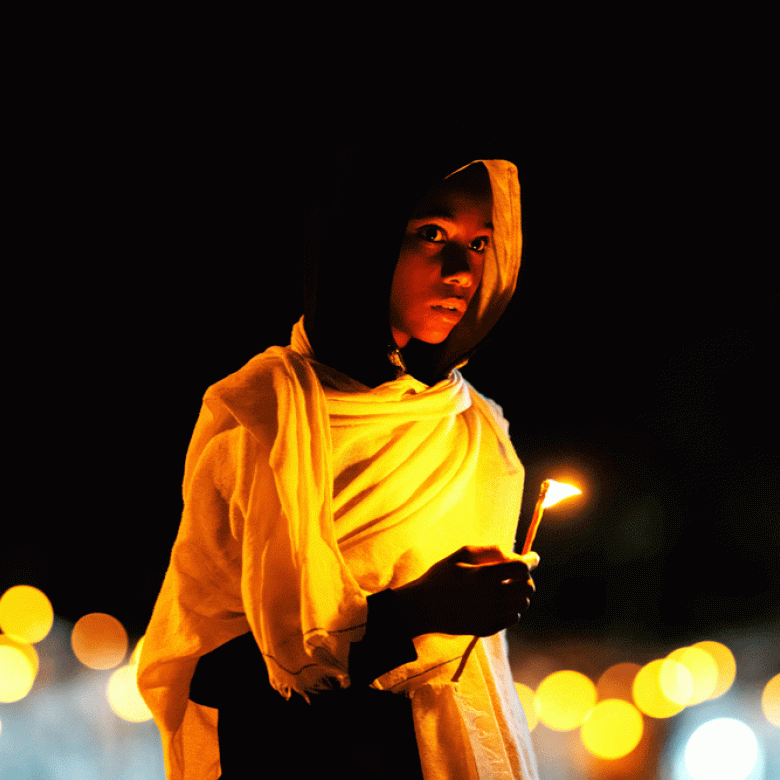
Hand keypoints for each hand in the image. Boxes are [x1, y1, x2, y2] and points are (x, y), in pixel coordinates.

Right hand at [393, 546, 537, 637]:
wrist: (422, 607)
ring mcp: (489, 615)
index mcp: (483, 575)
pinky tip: (498, 602)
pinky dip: (511, 609)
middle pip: (528, 587)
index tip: (530, 559)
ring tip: (506, 589)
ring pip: (523, 604)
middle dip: (525, 578)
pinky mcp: (487, 628)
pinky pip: (513, 618)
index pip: (521, 568)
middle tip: (515, 575)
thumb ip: (489, 551)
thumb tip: (514, 553)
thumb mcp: (460, 555)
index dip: (528, 562)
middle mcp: (490, 596)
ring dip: (519, 594)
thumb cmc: (441, 576)